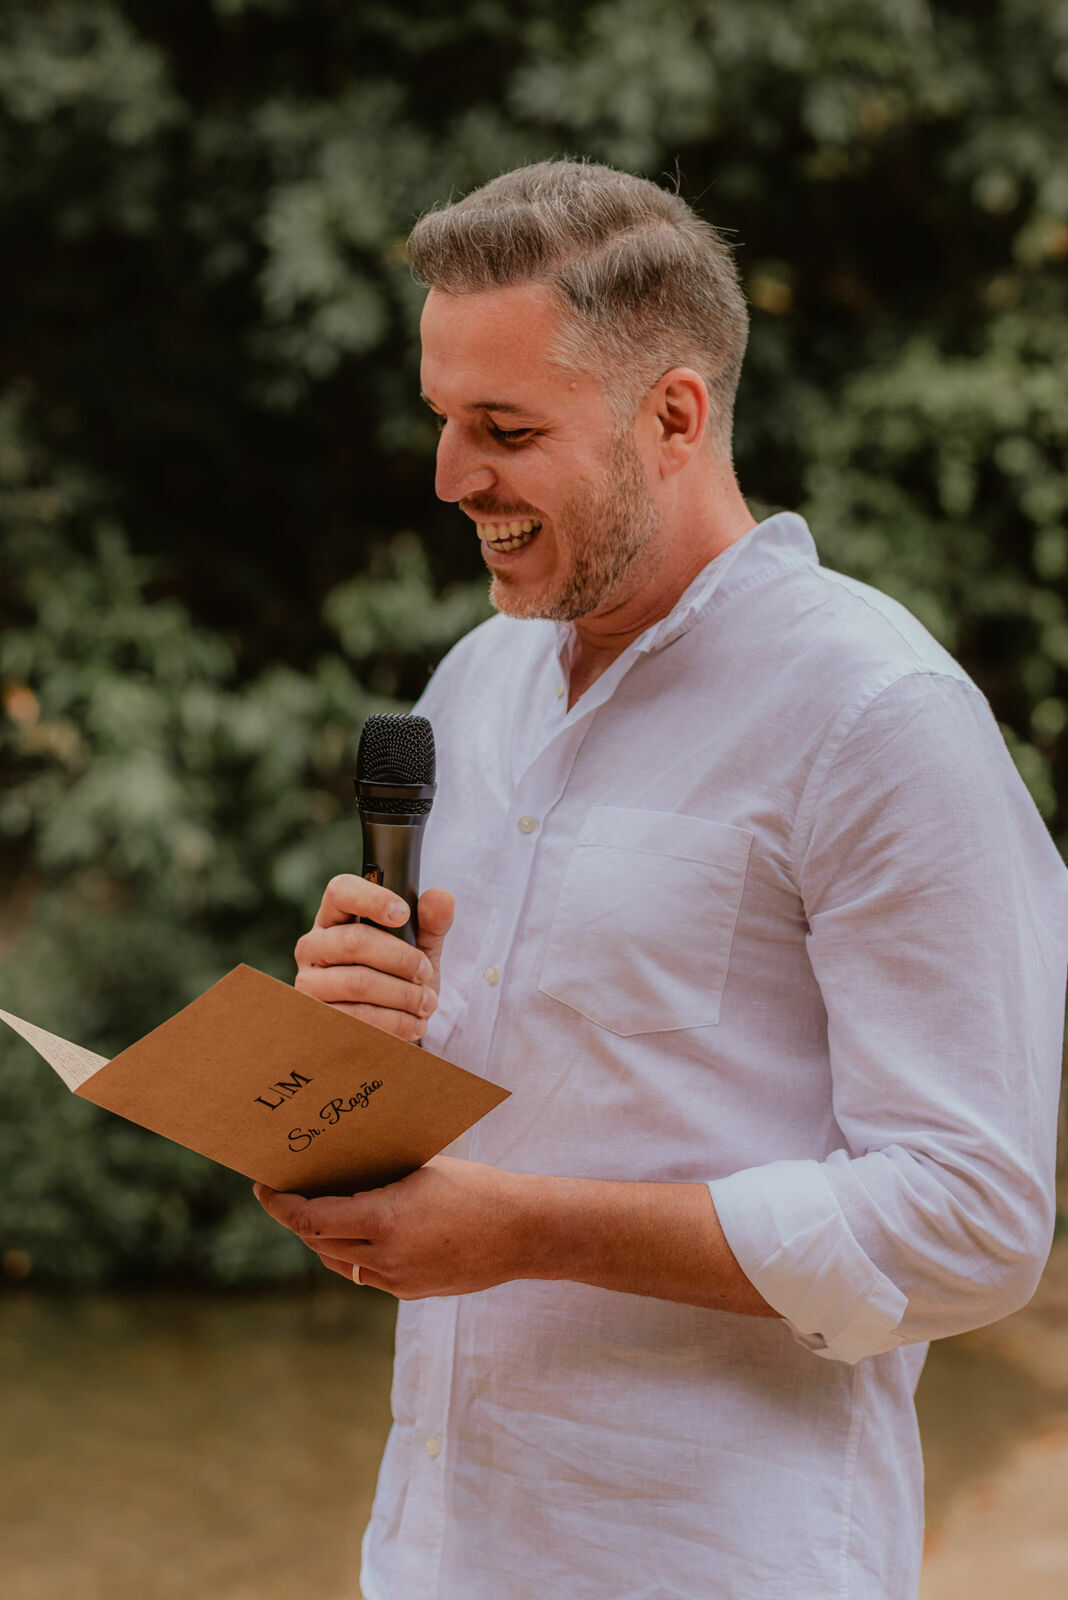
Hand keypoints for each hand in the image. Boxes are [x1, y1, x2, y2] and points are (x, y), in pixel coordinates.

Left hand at [254, 1156, 537, 1298]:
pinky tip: (358, 1233)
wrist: (524, 1233)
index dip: (281, 1205)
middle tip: (288, 1194)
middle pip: (318, 1242)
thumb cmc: (477, 1188)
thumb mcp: (423, 1170)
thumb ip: (379, 1177)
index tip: (265, 1188)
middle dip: (298, 1219)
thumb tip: (340, 1167)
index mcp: (384, 1220)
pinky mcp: (411, 1292)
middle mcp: (385, 1257)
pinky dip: (352, 1254)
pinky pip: (366, 1275)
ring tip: (319, 1213)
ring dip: (322, 1239)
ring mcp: (398, 1280)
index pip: (311, 1219)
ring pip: (340, 1262)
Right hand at [294, 875, 454, 1041]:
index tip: (403, 914)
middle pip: (355, 941)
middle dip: (401, 959)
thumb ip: (432, 922)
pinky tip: (413, 1024)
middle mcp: (314, 944)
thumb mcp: (420, 948)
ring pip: (358, 982)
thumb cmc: (400, 977)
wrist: (388, 1027)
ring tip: (427, 1003)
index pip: (341, 890)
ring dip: (402, 995)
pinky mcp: (316, 1016)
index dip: (372, 898)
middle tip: (426, 973)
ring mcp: (310, 981)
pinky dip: (393, 1022)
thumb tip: (441, 897)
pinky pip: (356, 1017)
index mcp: (336, 916)